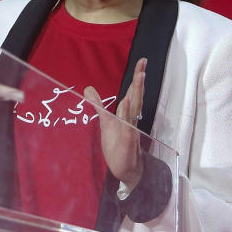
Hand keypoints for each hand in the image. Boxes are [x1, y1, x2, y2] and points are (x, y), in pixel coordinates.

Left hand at [83, 57, 146, 188]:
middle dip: (139, 80)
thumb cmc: (118, 145)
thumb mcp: (105, 122)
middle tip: (143, 63)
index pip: (133, 92)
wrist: (126, 169)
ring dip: (137, 93)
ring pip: (135, 110)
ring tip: (139, 76)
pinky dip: (128, 116)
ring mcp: (131, 131)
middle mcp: (132, 120)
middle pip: (137, 97)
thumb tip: (87, 88)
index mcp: (128, 114)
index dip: (137, 78)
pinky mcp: (127, 143)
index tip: (142, 62)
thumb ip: (98, 105)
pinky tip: (128, 104)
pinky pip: (129, 128)